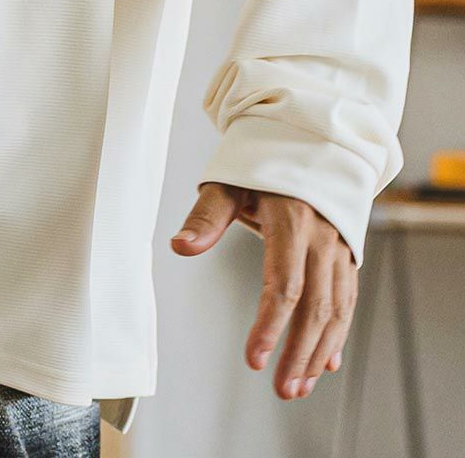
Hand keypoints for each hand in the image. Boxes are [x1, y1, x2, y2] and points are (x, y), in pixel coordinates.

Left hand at [170, 180, 356, 401]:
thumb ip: (206, 216)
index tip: (254, 359)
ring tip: (298, 386)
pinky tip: (325, 363)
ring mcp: (340, 246)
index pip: (284, 284)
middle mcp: (322, 236)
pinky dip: (338, 334)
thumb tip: (180, 246)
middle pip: (315, 306)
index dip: (270, 325)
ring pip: (337, 309)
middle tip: (282, 389)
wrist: (305, 138)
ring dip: (319, 351)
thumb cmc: (259, 160)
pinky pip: (347, 299)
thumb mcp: (227, 181)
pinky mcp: (347, 253)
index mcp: (292, 219)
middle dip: (298, 352)